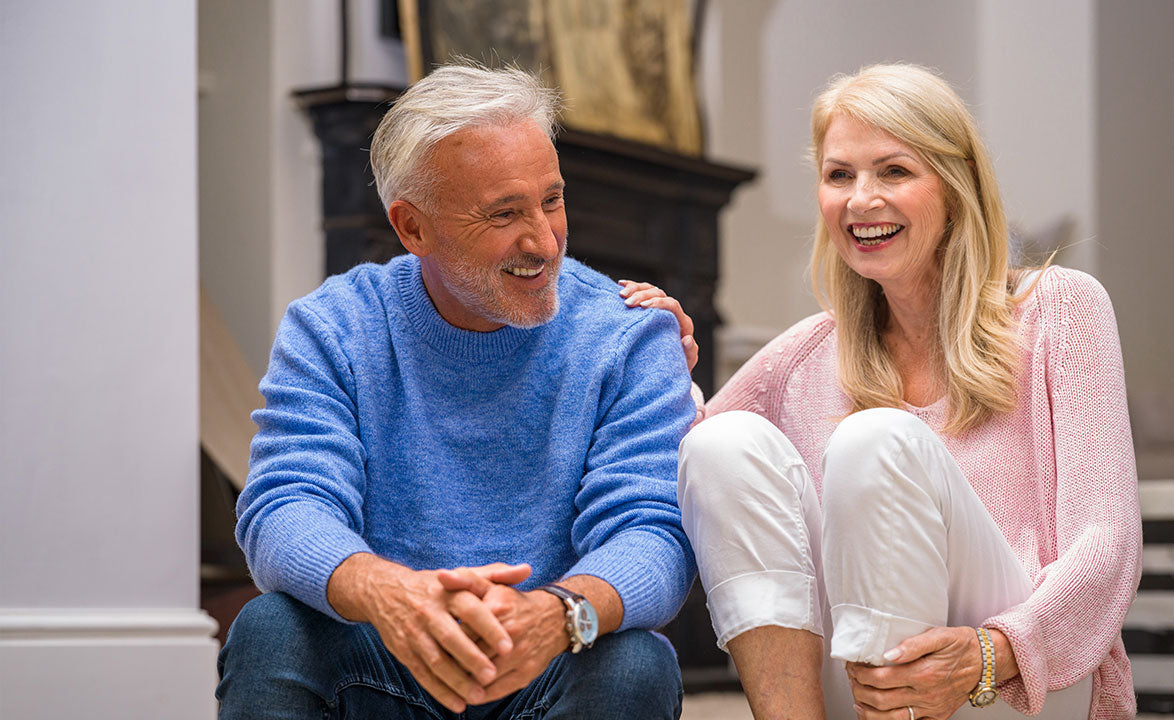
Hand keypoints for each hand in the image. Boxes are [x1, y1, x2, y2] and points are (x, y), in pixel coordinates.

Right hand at [326, 554, 517, 711]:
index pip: (470, 609)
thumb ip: (496, 574)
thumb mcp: (463, 574)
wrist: (385, 590)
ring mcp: (415, 632)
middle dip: (472, 658)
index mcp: (448, 592)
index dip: (489, 627)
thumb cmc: (436, 585)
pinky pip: (422, 674)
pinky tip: (458, 704)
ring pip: (436, 660)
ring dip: (457, 680)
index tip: (508, 646)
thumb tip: (527, 570)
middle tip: (493, 674)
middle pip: (452, 637)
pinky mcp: (404, 650)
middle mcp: (429, 611)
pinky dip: (439, 691)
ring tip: (479, 696)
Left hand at [438, 570, 570, 702]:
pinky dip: (478, 694)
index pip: (460, 631)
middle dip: (451, 663)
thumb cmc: (513, 603)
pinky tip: (468, 690)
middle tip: (438, 664)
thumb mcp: (491, 585)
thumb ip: (465, 580)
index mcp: (498, 607)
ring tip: (451, 679)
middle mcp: (510, 631)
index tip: (435, 643)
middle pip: (468, 656)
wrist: (554, 618)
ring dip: (463, 682)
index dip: (444, 640)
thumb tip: (441, 576)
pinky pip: (495, 691)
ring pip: (480, 677)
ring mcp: (520, 655)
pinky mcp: (525, 674)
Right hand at [618, 280, 697, 370]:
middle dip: (642, 295)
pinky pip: (642, 292)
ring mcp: (660, 308)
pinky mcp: (650, 308)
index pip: (672, 305)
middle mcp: (673, 312)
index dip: (658, 303)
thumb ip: (689, 352)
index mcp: (683, 323)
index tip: (642, 307)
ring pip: (650, 289)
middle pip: (659, 293)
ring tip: (621, 294)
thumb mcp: (684, 362)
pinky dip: (631, 287)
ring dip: (635, 289)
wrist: (667, 368)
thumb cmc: (676, 365)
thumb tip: (687, 339)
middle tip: (627, 302)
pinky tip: (620, 285)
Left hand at [846, 626, 980, 719]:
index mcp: (924, 673)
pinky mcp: (936, 716)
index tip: (853, 666)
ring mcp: (931, 708)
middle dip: (860, 690)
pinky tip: (877, 714)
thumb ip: (913, 644)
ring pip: (892, 718)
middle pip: (882, 700)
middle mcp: (927, 694)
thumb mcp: (940, 635)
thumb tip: (889, 653)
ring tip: (858, 700)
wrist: (986, 663)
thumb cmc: (962, 646)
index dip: (861, 673)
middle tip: (852, 680)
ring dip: (869, 711)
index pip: (882, 678)